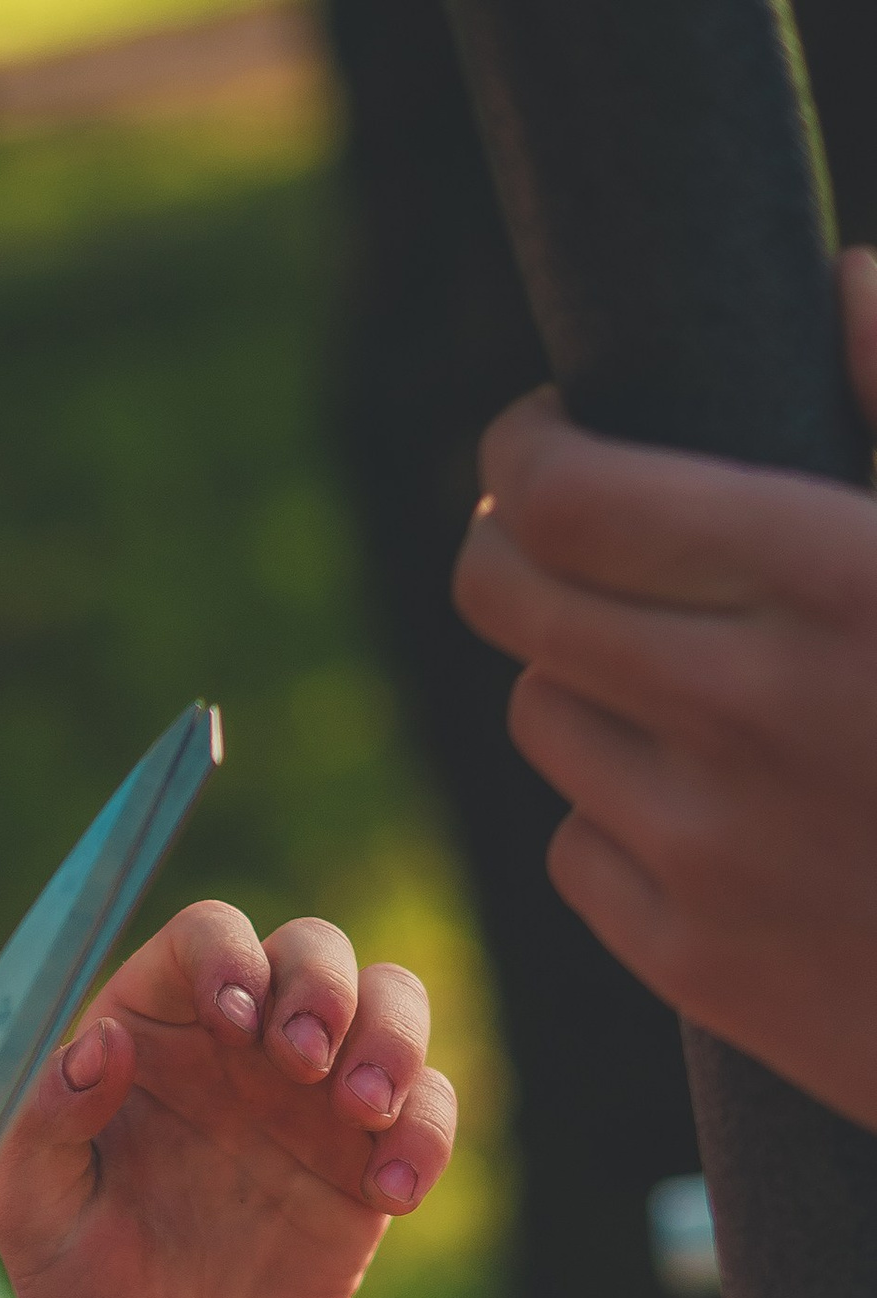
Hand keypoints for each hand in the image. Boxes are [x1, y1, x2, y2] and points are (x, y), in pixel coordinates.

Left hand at [0, 898, 455, 1297]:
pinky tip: (392, 1196)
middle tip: (303, 1062)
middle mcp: (240, 1041)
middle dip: (322, 986)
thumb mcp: (33, 1218)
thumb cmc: (87, 1288)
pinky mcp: (370, 1152)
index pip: (205, 939)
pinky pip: (429, 1104)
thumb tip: (98, 1045)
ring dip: (392, 1036)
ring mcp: (314, 1090)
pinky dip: (426, 1132)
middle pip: (311, 949)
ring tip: (364, 1111)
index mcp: (151, 1029)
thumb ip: (44, 1126)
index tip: (232, 1017)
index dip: (227, 956)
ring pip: (390, 999)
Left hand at [453, 249, 876, 1127]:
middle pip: (508, 599)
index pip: (571, 496)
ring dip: (581, 682)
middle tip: (549, 533)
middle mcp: (744, 711)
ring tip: (668, 678)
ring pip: (543, 718)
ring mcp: (706, 849)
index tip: (538, 437)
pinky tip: (705, 807)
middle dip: (508, 547)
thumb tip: (835, 287)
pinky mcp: (693, 964)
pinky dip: (618, 816)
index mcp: (832, 580)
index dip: (523, 453)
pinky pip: (578, 849)